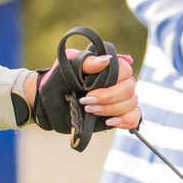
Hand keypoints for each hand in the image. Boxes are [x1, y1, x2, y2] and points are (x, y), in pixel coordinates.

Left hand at [21, 49, 140, 131]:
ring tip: (90, 111)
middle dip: (108, 98)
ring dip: (111, 109)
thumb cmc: (57, 81)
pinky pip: (135, 117)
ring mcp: (118, 99)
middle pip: (129, 89)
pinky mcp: (118, 114)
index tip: (88, 90)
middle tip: (86, 102)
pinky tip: (110, 122)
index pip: (124, 70)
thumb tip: (105, 60)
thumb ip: (86, 62)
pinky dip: (126, 120)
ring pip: (131, 103)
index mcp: (108, 67)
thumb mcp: (67, 68)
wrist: (48, 103)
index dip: (111, 83)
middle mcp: (117, 81)